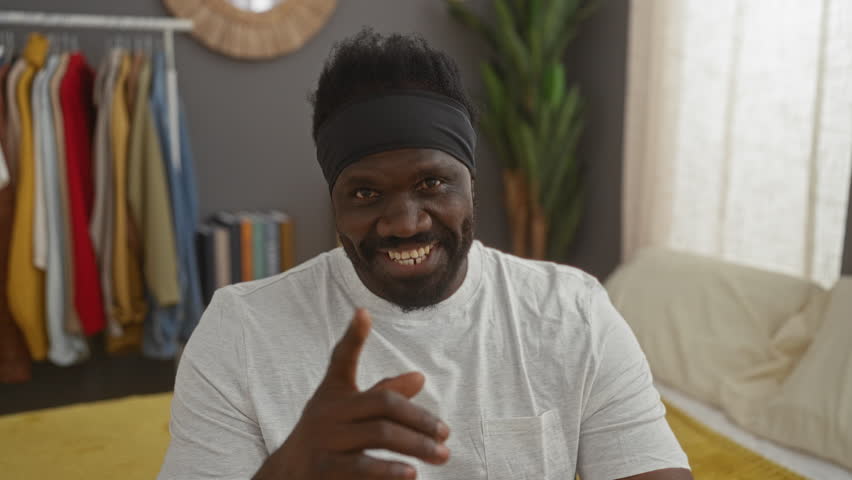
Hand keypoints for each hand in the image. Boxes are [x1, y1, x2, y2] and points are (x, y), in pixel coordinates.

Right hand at [253, 308, 449, 478]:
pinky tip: (411, 475)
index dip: (353, 336)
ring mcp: (325, 439)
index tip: (363, 312)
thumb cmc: (328, 437)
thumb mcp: (349, 411)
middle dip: (419, 417)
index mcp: (333, 392)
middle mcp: (327, 411)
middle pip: (383, 403)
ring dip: (416, 444)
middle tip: (446, 433)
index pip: (342, 359)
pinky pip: (362, 466)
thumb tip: (420, 377)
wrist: (286, 476)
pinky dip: (389, 470)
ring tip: (441, 454)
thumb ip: (382, 394)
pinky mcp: (325, 468)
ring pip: (379, 434)